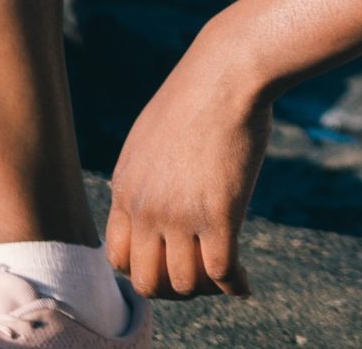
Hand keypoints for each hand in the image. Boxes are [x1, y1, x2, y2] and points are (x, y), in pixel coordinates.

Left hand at [104, 23, 270, 300]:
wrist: (227, 72)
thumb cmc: (198, 94)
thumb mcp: (150, 135)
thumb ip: (144, 173)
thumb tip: (151, 193)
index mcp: (126, 189)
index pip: (117, 259)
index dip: (144, 270)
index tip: (169, 264)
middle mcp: (147, 208)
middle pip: (147, 281)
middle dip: (173, 288)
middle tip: (197, 279)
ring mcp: (181, 214)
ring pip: (185, 284)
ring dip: (205, 289)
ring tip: (223, 279)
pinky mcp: (220, 213)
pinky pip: (221, 270)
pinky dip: (233, 285)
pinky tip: (244, 284)